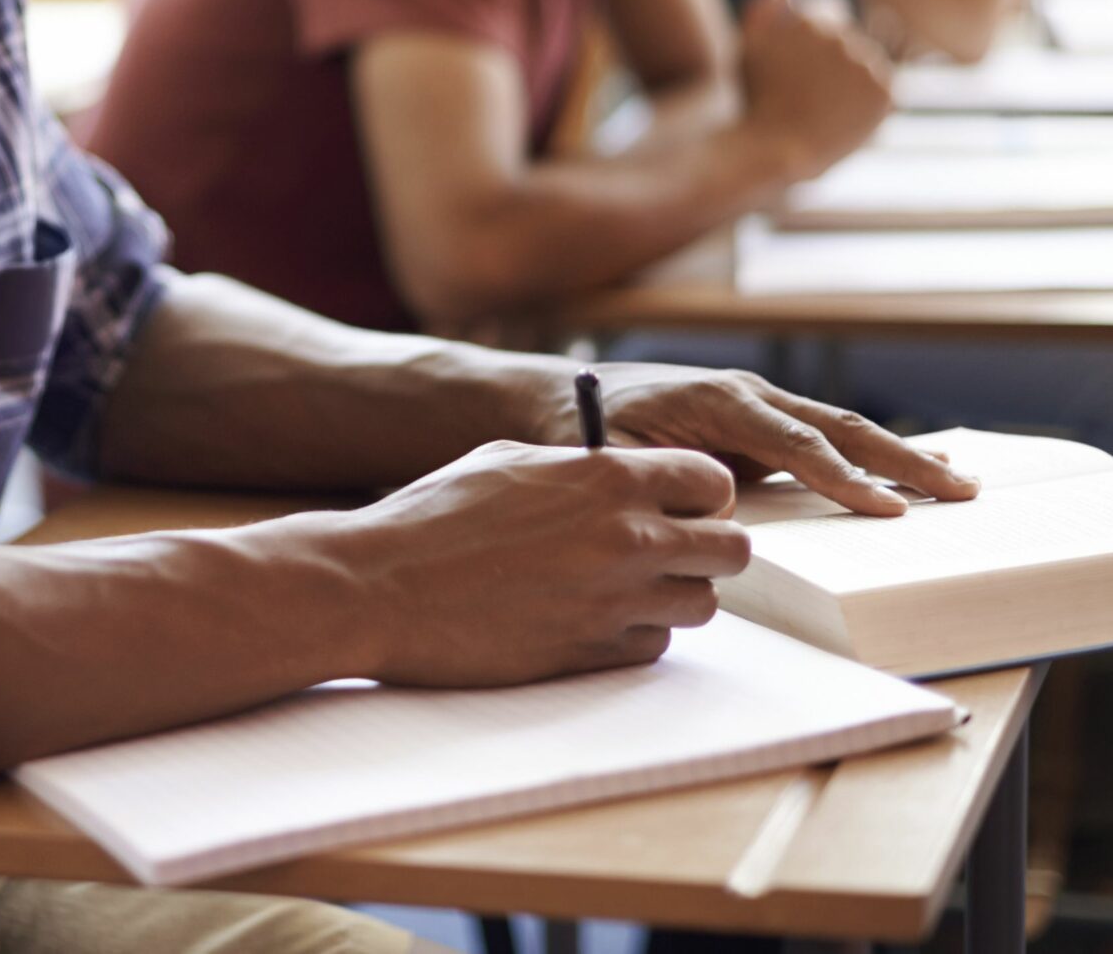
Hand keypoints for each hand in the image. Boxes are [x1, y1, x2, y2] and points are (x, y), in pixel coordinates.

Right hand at [328, 440, 748, 685]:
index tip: (682, 502)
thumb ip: (581, 467)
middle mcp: (626, 539)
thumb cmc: (433, 517)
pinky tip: (591, 616)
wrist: (381, 587)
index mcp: (608, 478)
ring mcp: (614, 602)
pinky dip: (635, 634)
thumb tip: (618, 473)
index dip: (702, 494)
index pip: (714, 482)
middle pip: (731, 550)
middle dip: (707, 547)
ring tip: (625, 584)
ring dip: (673, 593)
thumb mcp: (510, 460)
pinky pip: (653, 646)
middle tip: (670, 547)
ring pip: (701, 604)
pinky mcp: (592, 654)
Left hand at [535, 362, 982, 518]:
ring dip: (898, 455)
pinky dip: (871, 452)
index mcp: (718, 402)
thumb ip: (664, 483)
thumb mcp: (610, 461)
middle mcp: (747, 394)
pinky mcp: (758, 421)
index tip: (885, 509)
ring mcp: (757, 403)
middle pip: (838, 427)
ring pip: (841, 428)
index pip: (796, 444)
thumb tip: (728, 514)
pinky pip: (824, 436)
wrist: (557, 399)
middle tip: (956, 492)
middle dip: (899, 461)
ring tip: (956, 480)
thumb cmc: (580, 435)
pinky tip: (911, 467)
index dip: (842, 478)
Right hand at [735, 0, 892, 177]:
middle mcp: (844, 36)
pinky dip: (868, 103)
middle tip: (814, 92)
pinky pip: (883, 90)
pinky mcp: (885, 93)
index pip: (831, 12)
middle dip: (836, 61)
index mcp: (812, 20)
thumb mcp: (747, 49)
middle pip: (850, 40)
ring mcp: (867, 65)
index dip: (818, 41)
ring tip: (826, 107)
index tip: (807, 67)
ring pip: (868, 64)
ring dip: (853, 81)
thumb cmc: (756, 102)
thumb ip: (761, 8)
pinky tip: (842, 117)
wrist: (774, 149)